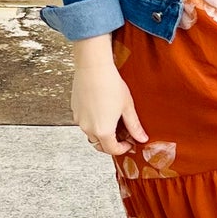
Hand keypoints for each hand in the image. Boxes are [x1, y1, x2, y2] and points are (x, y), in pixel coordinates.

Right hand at [71, 36, 149, 156]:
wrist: (93, 67)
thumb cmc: (110, 84)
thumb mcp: (127, 107)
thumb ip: (134, 126)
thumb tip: (142, 138)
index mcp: (103, 131)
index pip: (112, 150)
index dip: (123, 148)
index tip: (129, 143)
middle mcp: (88, 128)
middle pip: (100, 145)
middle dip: (111, 144)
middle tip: (122, 136)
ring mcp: (80, 120)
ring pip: (91, 134)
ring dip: (101, 134)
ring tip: (112, 122)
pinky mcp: (75, 110)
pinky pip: (84, 122)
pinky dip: (93, 123)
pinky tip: (102, 111)